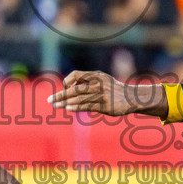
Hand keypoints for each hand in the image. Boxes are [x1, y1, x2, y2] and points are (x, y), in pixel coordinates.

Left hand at [48, 70, 166, 117]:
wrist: (132, 98)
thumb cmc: (114, 89)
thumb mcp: (102, 80)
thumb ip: (87, 82)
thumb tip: (68, 87)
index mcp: (96, 75)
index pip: (76, 75)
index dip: (66, 82)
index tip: (62, 89)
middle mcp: (98, 83)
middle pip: (75, 88)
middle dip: (61, 95)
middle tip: (50, 100)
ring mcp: (102, 94)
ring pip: (79, 98)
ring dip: (65, 102)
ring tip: (56, 106)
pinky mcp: (105, 105)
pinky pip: (88, 106)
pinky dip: (76, 107)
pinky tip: (68, 108)